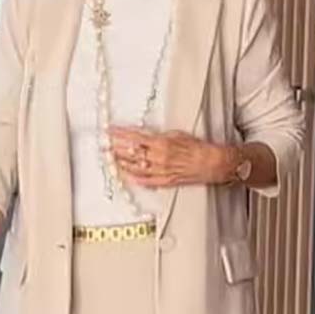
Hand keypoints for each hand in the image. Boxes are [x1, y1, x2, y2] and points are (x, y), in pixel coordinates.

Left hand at [108, 126, 236, 187]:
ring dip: (122, 163)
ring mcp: (159, 171)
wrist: (209, 162)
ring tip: (113, 159)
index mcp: (160, 143)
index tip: (109, 131)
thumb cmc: (196, 147)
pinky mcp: (164, 181)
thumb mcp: (175, 134)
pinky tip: (126, 175)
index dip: (119, 134)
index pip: (134, 137)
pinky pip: (145, 181)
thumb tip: (143, 137)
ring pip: (135, 168)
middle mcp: (157, 158)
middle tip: (105, 146)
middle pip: (130, 153)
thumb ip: (157, 136)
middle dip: (116, 149)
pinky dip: (134, 178)